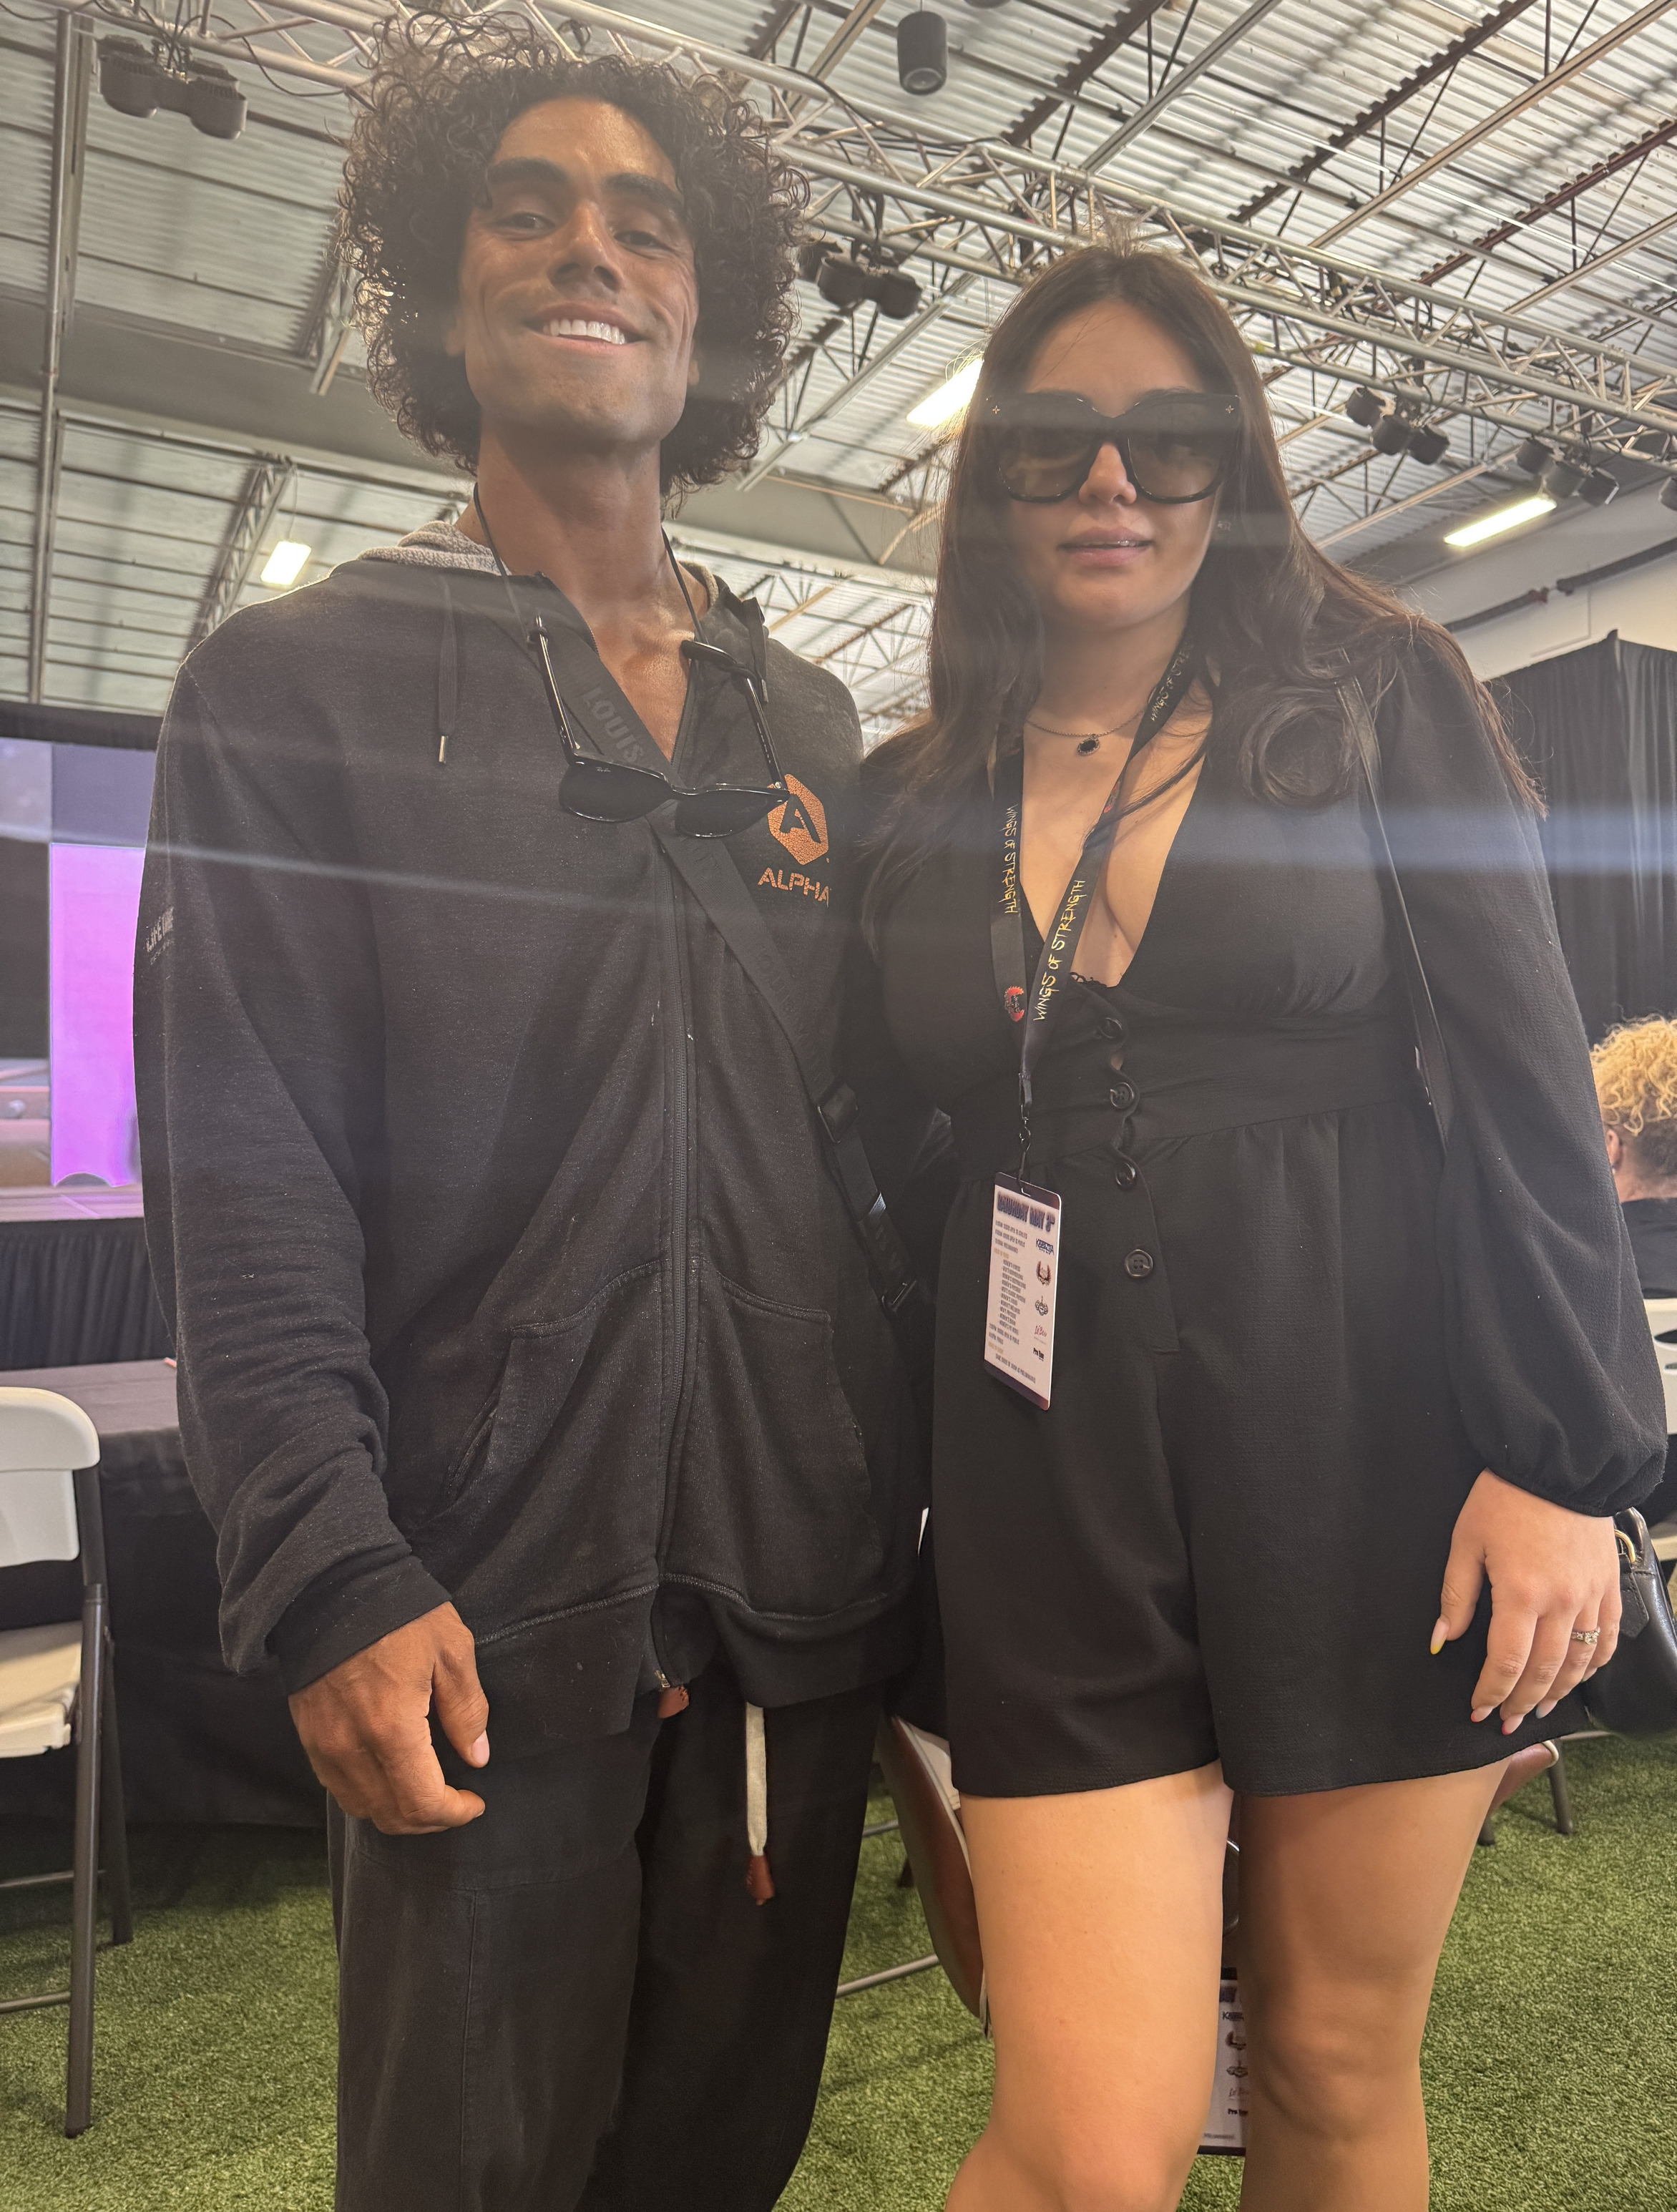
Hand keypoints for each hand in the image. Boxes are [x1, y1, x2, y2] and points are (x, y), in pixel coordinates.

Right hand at [288, 1602, 489, 1833]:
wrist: (329, 1586)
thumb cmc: (399, 1613)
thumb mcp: (451, 1650)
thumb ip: (466, 1710)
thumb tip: (477, 1757)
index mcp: (392, 1729)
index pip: (422, 1803)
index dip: (454, 1814)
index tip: (475, 1802)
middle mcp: (352, 1748)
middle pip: (390, 1816)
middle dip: (428, 1820)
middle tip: (454, 1802)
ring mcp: (324, 1745)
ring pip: (361, 1807)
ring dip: (396, 1811)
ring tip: (424, 1791)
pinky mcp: (308, 1736)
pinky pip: (337, 1786)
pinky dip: (367, 1794)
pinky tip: (389, 1774)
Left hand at [1434, 1470, 1620, 1732]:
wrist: (1558, 1465)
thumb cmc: (1506, 1497)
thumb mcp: (1466, 1541)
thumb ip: (1456, 1596)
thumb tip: (1442, 1639)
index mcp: (1521, 1593)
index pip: (1506, 1662)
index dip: (1491, 1692)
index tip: (1477, 1710)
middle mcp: (1561, 1603)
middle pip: (1543, 1672)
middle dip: (1521, 1702)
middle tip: (1505, 1721)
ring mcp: (1591, 1596)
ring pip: (1579, 1662)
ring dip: (1558, 1692)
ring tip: (1539, 1709)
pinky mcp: (1609, 1586)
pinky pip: (1606, 1638)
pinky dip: (1594, 1664)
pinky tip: (1578, 1676)